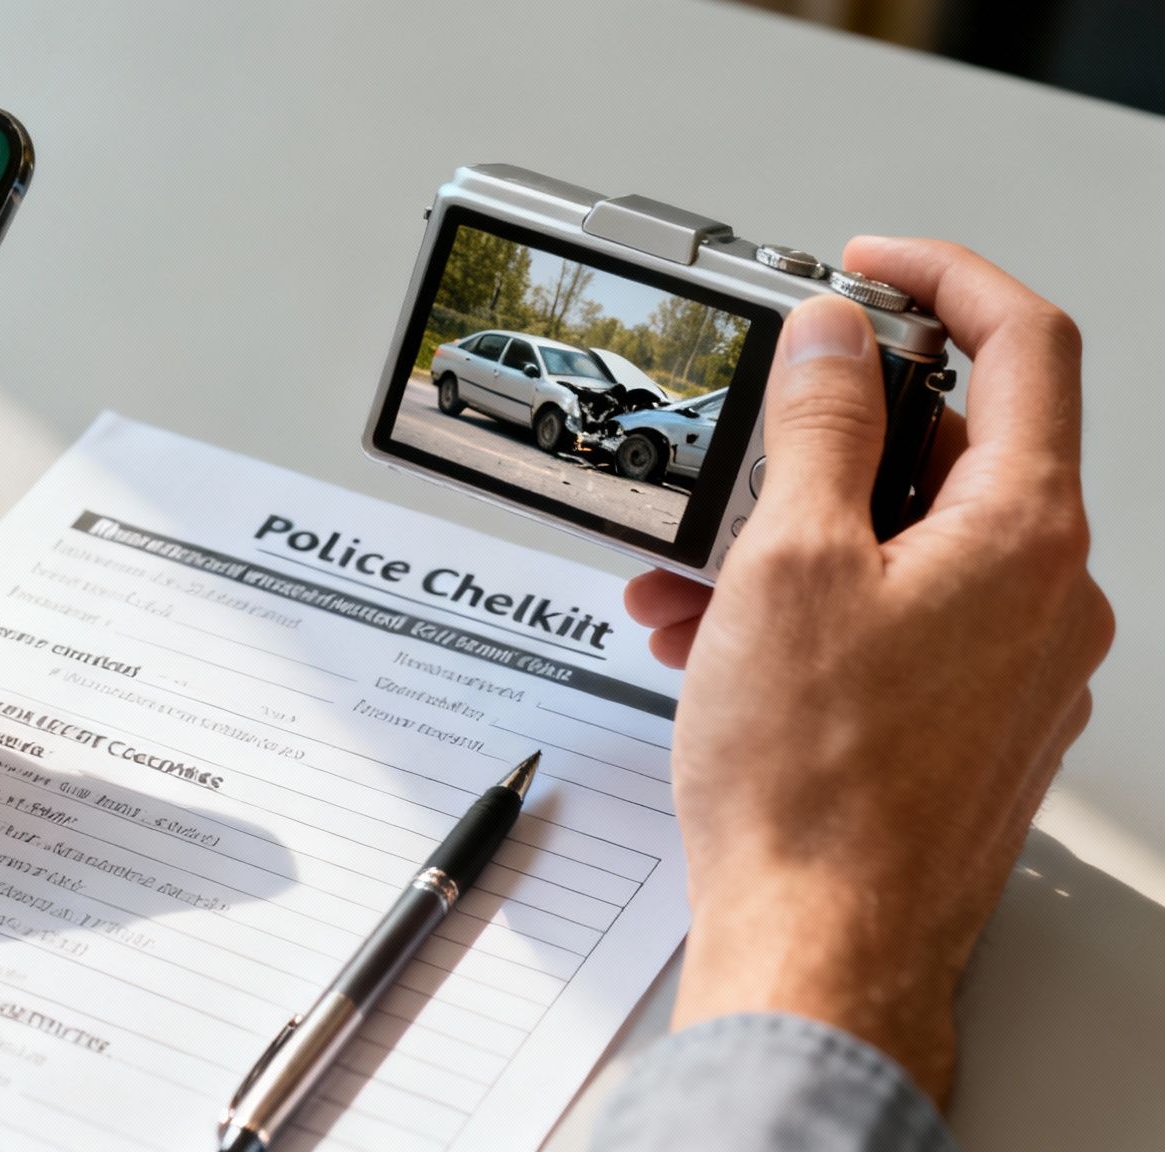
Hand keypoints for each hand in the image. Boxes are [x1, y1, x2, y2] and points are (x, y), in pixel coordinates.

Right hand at [622, 239, 1112, 1101]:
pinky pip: (896, 623)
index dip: (942, 278)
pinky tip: (717, 642)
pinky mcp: (970, 721)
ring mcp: (1016, 665)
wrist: (822, 946)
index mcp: (1025, 533)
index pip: (1025, 343)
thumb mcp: (789, 565)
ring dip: (795, 540)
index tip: (868, 268)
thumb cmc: (813, 786)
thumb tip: (835, 338)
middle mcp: (1047, 595)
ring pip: (906, 547)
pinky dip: (811, 611)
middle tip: (744, 446)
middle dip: (827, 440)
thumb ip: (821, 427)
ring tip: (693, 580)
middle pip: (954, 449)